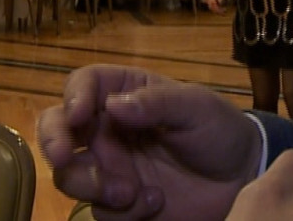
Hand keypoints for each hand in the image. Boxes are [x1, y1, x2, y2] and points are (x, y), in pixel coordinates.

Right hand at [36, 65, 261, 220]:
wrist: (240, 179)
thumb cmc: (219, 130)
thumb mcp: (197, 108)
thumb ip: (158, 103)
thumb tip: (113, 106)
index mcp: (126, 92)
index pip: (84, 84)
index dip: (74, 97)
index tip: (79, 116)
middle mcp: (108, 128)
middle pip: (58, 128)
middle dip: (52, 142)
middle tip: (63, 157)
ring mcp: (109, 167)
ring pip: (69, 175)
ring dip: (92, 185)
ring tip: (130, 191)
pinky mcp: (117, 203)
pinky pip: (98, 210)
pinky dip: (123, 211)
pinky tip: (156, 202)